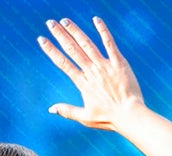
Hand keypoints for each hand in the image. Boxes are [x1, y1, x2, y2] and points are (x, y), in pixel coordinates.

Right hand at [40, 17, 146, 131]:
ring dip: (75, 31)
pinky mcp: (119, 63)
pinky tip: (96, 19)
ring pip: (87, 44)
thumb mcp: (84, 117)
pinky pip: (109, 43)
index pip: (62, 63)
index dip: (51, 50)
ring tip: (65, 20)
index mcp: (82, 83)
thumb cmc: (108, 118)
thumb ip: (67, 111)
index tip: (42, 40)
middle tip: (50, 23)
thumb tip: (50, 109)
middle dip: (60, 35)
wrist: (129, 114)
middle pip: (72, 49)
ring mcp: (105, 65)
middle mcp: (91, 71)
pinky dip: (103, 30)